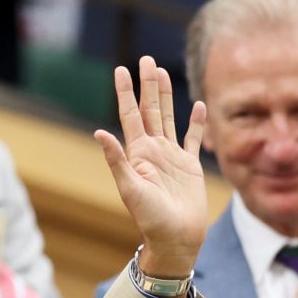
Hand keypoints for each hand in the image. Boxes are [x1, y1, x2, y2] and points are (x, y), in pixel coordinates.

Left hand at [94, 56, 207, 279]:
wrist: (175, 238)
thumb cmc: (150, 218)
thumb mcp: (130, 189)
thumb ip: (117, 160)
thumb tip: (99, 132)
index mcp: (137, 154)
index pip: (129, 116)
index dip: (125, 93)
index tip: (121, 70)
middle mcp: (153, 151)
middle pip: (150, 109)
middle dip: (147, 85)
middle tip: (145, 59)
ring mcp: (171, 157)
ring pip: (169, 117)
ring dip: (166, 95)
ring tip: (162, 72)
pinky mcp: (190, 166)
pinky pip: (194, 138)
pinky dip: (196, 122)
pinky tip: (198, 105)